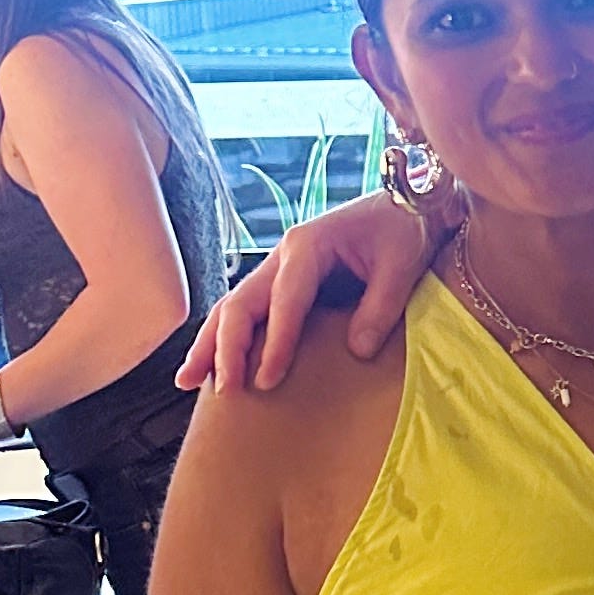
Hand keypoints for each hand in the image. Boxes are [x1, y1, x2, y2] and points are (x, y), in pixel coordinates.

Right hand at [181, 190, 436, 393]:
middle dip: (227, 348)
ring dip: (209, 344)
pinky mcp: (282, 281)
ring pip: (232, 308)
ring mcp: (277, 267)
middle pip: (241, 303)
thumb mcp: (402, 264)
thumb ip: (381, 307)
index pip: (285, 300)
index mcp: (308, 245)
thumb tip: (356, 352)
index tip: (266, 380)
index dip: (275, 341)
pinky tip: (209, 366)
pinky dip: (225, 338)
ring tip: (188, 382)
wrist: (406, 203)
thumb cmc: (404, 229)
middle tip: (225, 391)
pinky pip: (247, 311)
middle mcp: (283, 255)